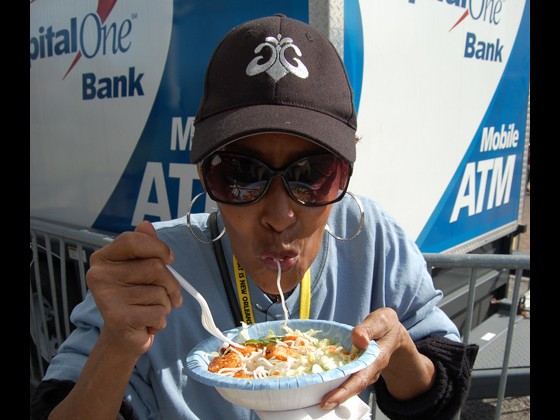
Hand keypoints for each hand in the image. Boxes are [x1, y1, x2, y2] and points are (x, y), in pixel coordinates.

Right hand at [86, 221, 182, 358]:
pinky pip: (159, 311)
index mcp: (102, 258)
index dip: (157, 247)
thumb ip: (144, 246)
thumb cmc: (135, 297)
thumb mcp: (139, 268)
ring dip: (165, 304)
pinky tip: (147, 323)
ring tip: (150, 310)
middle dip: (171, 283)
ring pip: (160, 292)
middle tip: (168, 295)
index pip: (132, 240)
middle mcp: (99, 276)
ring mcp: (107, 298)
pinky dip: (161, 319)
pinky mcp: (118, 319)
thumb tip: (145, 225)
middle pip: (155, 267)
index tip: (169, 258)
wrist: (122, 336)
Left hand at [320, 307, 434, 408]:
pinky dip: (335, 381)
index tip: (329, 399)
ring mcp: (364, 371)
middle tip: (322, 404)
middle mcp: (371, 369)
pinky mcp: (358, 368)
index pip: (360, 378)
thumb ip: (369, 328)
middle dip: (338, 397)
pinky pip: (347, 376)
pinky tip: (322, 384)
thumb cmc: (386, 325)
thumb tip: (358, 340)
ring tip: (318, 398)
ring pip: (350, 383)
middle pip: (354, 386)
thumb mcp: (383, 320)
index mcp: (377, 358)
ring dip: (336, 392)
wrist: (394, 333)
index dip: (345, 390)